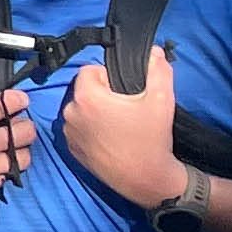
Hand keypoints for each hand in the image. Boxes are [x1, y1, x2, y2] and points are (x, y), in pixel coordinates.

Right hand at [0, 88, 28, 210]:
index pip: (11, 102)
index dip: (18, 99)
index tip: (17, 101)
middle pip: (27, 130)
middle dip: (22, 125)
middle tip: (12, 126)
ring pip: (25, 156)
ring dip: (18, 150)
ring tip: (5, 149)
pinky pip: (7, 174)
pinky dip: (2, 169)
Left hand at [60, 43, 183, 210]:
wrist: (147, 180)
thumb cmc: (152, 139)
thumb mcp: (162, 99)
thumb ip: (158, 70)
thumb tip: (154, 52)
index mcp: (87, 97)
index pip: (89, 70)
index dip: (108, 75)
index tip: (123, 89)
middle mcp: (71, 113)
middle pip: (83, 89)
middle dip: (101, 93)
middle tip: (123, 107)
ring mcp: (69, 133)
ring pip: (79, 109)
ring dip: (94, 111)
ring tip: (117, 123)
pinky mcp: (71, 149)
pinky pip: (77, 128)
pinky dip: (89, 128)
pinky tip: (109, 137)